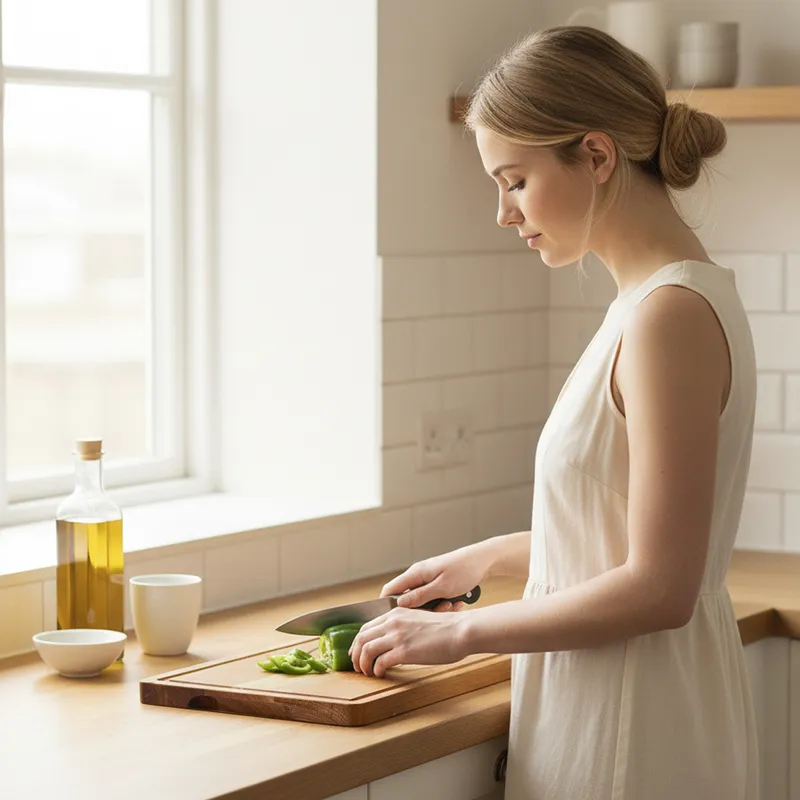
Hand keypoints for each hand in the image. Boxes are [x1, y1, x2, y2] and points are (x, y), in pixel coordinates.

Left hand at [348, 606, 468, 677]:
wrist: (460, 630)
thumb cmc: (445, 628)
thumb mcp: (418, 619)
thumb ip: (403, 626)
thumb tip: (394, 642)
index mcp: (395, 614)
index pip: (366, 627)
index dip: (358, 642)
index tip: (357, 653)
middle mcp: (393, 623)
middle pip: (361, 638)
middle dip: (355, 654)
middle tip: (358, 667)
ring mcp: (397, 636)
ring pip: (366, 650)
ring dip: (363, 664)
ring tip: (368, 673)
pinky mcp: (404, 651)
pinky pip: (380, 662)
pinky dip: (377, 670)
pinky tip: (382, 674)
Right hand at [380, 545, 489, 612]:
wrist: (484, 560)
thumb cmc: (464, 570)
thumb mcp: (442, 587)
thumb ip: (419, 596)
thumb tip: (399, 604)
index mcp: (416, 572)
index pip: (390, 590)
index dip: (386, 606)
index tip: (391, 622)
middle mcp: (419, 575)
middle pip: (407, 598)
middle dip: (419, 610)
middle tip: (435, 612)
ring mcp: (429, 579)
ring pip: (422, 600)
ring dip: (435, 607)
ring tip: (451, 605)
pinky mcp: (438, 583)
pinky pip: (434, 598)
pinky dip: (443, 603)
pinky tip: (457, 602)